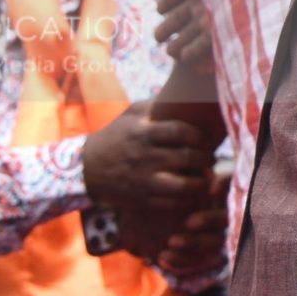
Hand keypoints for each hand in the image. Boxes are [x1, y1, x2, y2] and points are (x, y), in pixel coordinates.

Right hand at [82, 103, 212, 213]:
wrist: (86, 169)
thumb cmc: (115, 136)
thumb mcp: (131, 114)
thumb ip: (157, 104)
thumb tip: (185, 91)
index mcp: (143, 133)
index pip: (181, 131)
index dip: (199, 135)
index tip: (206, 139)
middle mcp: (145, 158)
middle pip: (186, 158)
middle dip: (205, 158)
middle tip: (210, 157)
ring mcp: (143, 181)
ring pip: (182, 186)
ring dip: (200, 182)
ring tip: (206, 177)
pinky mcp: (141, 200)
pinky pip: (170, 204)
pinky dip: (186, 200)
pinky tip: (191, 192)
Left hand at [117, 166, 229, 272]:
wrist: (143, 204)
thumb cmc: (160, 180)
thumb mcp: (171, 170)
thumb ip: (186, 164)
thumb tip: (197, 153)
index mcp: (217, 190)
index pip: (233, 187)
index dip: (226, 187)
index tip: (210, 188)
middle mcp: (217, 212)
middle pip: (226, 218)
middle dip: (209, 220)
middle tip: (189, 222)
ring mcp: (207, 233)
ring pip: (214, 243)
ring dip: (194, 243)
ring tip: (171, 241)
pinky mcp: (193, 251)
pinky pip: (193, 260)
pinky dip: (179, 260)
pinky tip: (162, 256)